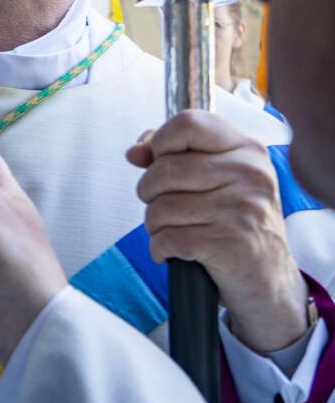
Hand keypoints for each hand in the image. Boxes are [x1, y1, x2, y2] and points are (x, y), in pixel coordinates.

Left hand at [129, 110, 308, 352]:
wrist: (267, 279)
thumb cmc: (233, 221)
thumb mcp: (217, 178)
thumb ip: (174, 154)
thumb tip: (135, 152)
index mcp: (247, 150)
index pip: (189, 123)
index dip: (161, 141)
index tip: (159, 161)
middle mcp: (250, 174)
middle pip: (164, 169)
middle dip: (149, 192)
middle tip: (164, 205)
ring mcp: (242, 209)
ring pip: (160, 207)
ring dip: (154, 224)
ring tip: (174, 230)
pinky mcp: (230, 243)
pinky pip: (166, 239)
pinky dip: (160, 248)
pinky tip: (174, 251)